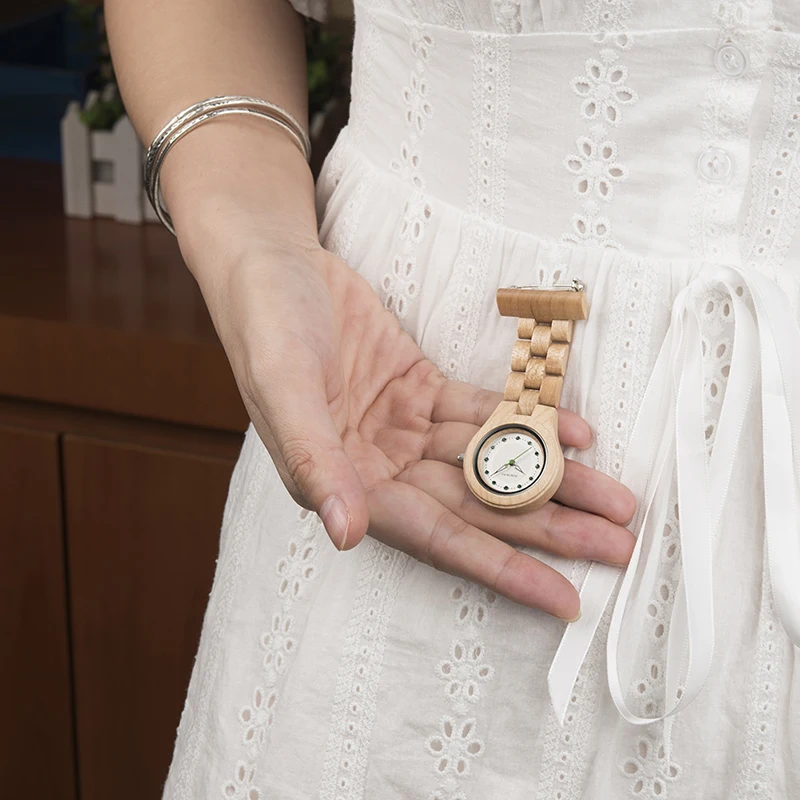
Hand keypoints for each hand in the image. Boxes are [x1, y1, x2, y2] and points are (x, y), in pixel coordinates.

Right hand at [195, 238, 634, 621]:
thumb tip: (345, 533)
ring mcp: (406, 428)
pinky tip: (574, 433)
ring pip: (490, 461)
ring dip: (552, 477)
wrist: (275, 265)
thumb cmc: (266, 325)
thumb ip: (313, 460)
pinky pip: (483, 411)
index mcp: (347, 482)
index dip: (499, 567)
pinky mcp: (422, 389)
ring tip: (613, 499)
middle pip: (478, 505)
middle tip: (617, 546)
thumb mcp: (283, 388)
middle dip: (548, 527)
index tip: (560, 597)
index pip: (435, 535)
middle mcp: (382, 465)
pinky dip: (526, 422)